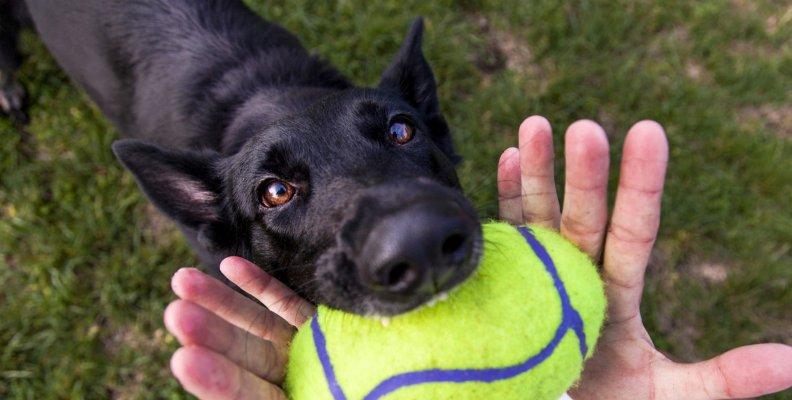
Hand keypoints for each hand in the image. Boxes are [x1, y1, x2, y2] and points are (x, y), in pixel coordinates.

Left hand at [164, 258, 314, 398]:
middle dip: (209, 334)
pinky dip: (258, 283)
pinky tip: (229, 264)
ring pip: (255, 324)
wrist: (458, 383)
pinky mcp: (321, 322)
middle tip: (174, 313)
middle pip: (244, 359)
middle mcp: (295, 380)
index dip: (217, 382)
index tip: (184, 359)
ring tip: (181, 279)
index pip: (250, 397)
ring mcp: (307, 349)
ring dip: (219, 301)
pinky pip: (284, 302)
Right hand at [497, 116, 791, 398]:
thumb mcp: (677, 395)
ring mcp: (546, 269)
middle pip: (585, 217)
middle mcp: (584, 270)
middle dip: (584, 175)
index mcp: (621, 291)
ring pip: (541, 214)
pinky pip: (510, 232)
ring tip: (534, 125)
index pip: (636, 230)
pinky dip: (506, 197)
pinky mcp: (514, 276)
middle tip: (585, 128)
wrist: (568, 398)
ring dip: (536, 172)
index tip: (648, 132)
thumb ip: (726, 376)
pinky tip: (506, 156)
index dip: (642, 185)